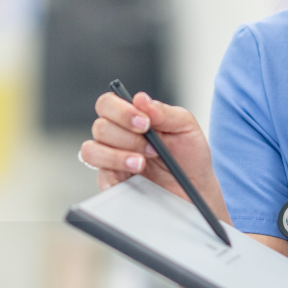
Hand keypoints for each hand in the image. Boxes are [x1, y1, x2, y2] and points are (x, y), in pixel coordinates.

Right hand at [80, 91, 226, 217]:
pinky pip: (101, 179)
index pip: (108, 104)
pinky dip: (115, 178)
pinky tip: (135, 179)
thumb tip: (141, 99)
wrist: (196, 187)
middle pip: (100, 127)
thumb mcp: (185, 127)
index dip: (121, 111)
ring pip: (91, 151)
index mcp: (131, 118)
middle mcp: (117, 137)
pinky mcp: (113, 183)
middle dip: (128, 138)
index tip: (144, 122)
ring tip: (142, 164)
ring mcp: (111, 160)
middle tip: (153, 149)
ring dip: (116, 156)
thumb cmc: (190, 154)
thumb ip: (164, 112)